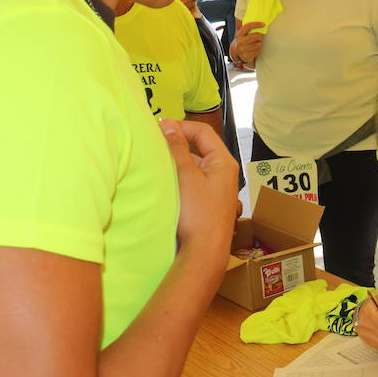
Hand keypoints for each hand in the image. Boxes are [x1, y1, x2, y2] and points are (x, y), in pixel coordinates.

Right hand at [161, 119, 237, 252]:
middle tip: (153, 145)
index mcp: (224, 162)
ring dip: (176, 162)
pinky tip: (163, 181)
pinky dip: (178, 177)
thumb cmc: (198, 213)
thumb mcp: (186, 175)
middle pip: (199, 149)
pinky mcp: (207, 201)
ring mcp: (216, 188)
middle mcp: (223, 173)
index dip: (181, 126)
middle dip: (176, 145)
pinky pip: (192, 181)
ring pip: (194, 166)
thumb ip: (177, 149)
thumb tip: (168, 125)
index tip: (158, 128)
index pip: (203, 132)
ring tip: (155, 163)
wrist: (204, 251)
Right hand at [233, 20, 265, 65]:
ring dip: (260, 43)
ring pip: (258, 44)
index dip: (256, 24)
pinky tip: (255, 49)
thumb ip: (249, 28)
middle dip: (260, 36)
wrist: (237, 52)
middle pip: (256, 36)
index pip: (248, 26)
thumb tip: (259, 22)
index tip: (263, 24)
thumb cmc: (244, 41)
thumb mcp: (243, 34)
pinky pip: (258, 51)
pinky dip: (259, 50)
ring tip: (256, 44)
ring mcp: (243, 49)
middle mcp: (240, 41)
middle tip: (259, 37)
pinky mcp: (247, 56)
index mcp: (239, 34)